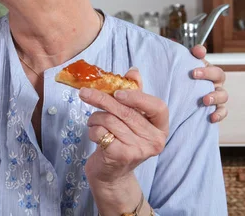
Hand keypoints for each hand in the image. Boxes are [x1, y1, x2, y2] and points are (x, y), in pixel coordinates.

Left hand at [80, 68, 167, 210]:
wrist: (111, 174)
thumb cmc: (120, 140)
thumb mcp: (130, 118)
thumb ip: (134, 94)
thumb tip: (133, 71)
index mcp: (160, 127)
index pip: (159, 107)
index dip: (138, 97)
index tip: (119, 92)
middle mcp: (154, 140)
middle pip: (126, 111)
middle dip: (101, 99)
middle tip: (84, 92)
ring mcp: (138, 150)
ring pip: (109, 120)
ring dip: (94, 118)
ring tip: (93, 122)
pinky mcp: (120, 156)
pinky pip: (100, 132)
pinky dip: (92, 130)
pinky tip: (95, 135)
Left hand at [190, 45, 228, 122]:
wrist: (180, 93)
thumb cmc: (185, 76)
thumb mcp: (186, 64)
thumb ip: (192, 55)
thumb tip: (199, 50)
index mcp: (210, 72)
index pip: (213, 68)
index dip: (206, 69)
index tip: (193, 72)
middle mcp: (215, 83)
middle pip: (220, 77)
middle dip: (208, 76)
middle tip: (194, 77)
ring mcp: (216, 96)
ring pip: (223, 95)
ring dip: (215, 97)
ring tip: (205, 100)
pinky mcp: (215, 109)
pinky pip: (222, 112)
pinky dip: (219, 115)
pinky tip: (211, 117)